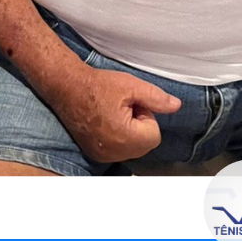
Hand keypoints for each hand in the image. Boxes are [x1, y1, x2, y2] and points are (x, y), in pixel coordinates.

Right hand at [50, 68, 181, 163]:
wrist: (65, 87)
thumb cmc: (96, 85)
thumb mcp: (130, 85)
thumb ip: (156, 98)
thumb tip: (176, 106)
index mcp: (126, 137)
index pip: (154, 135)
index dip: (145, 115)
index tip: (130, 104)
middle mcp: (114, 152)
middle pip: (144, 144)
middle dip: (138, 125)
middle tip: (121, 107)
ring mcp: (103, 155)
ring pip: (131, 148)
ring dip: (128, 132)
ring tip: (111, 113)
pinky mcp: (94, 154)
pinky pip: (117, 151)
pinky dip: (116, 138)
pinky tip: (104, 121)